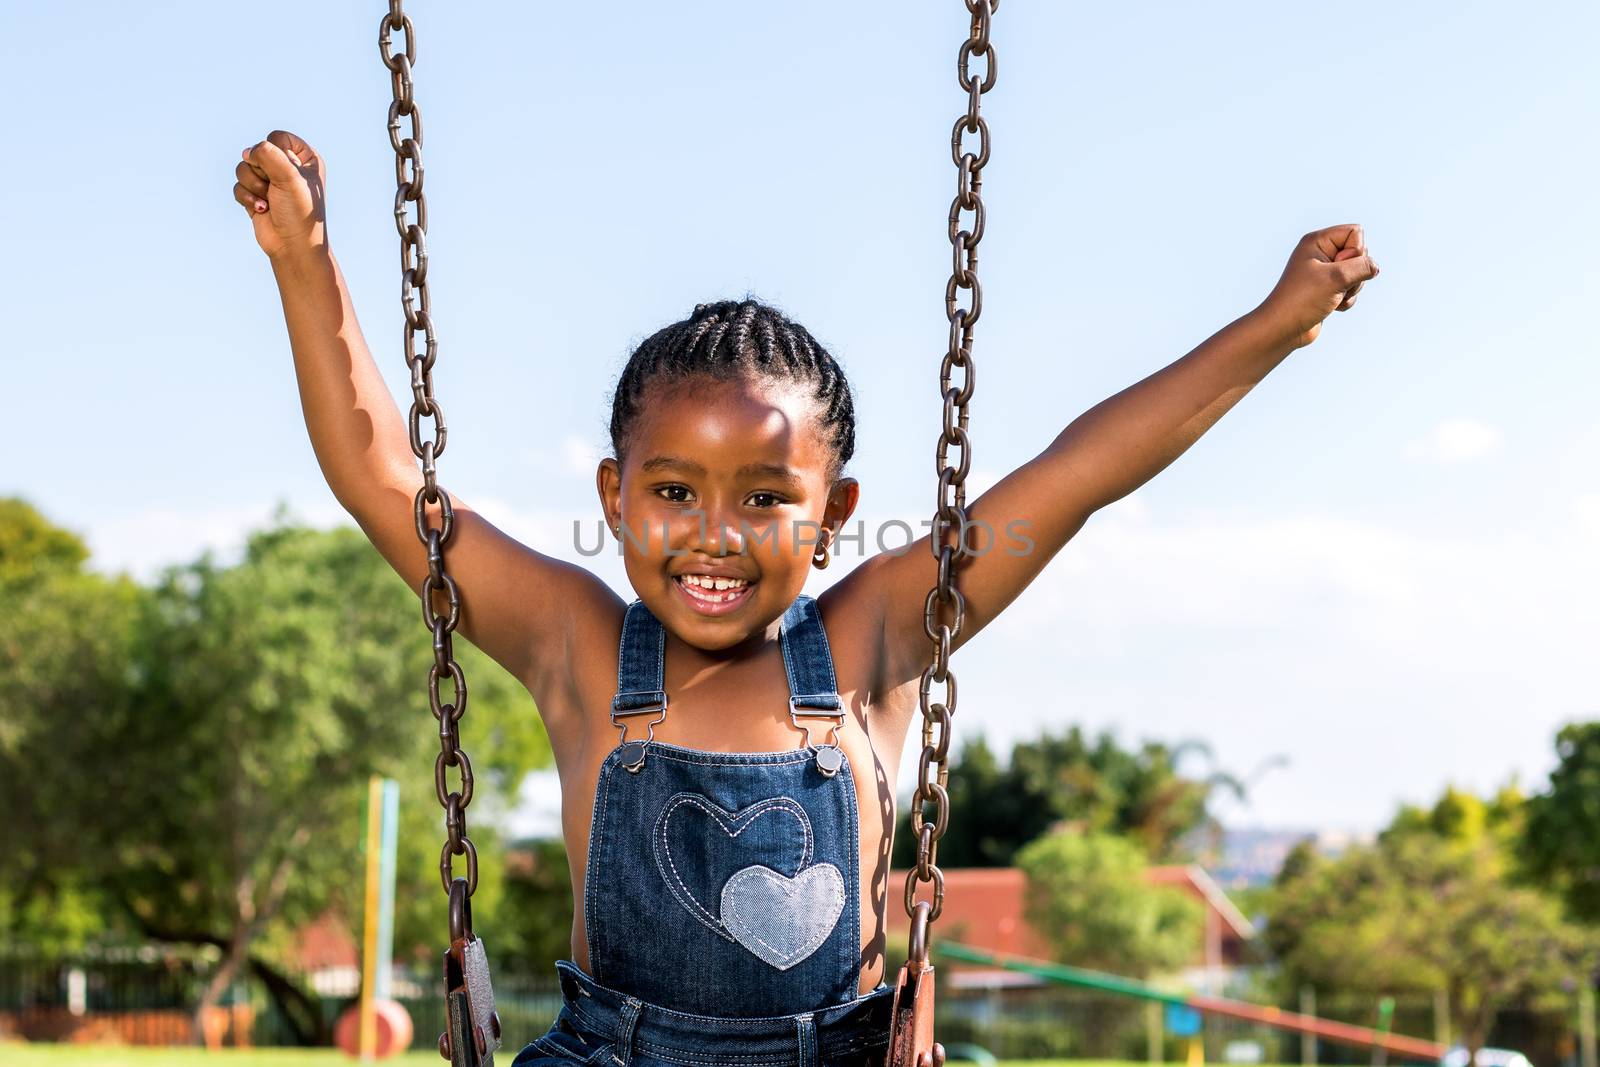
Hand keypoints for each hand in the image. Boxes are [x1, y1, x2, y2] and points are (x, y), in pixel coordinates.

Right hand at [234, 130, 326, 261]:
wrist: (293, 246)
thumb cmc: (299, 212)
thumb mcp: (290, 177)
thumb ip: (269, 154)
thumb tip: (247, 153)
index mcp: (305, 158)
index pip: (277, 137)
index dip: (275, 153)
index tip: (287, 173)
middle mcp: (287, 166)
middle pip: (256, 151)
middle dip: (261, 172)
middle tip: (275, 189)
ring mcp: (270, 181)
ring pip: (243, 167)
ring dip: (253, 186)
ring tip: (269, 201)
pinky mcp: (255, 194)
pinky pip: (238, 185)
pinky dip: (247, 197)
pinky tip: (261, 210)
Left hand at [1256, 224, 1379, 348]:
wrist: (1283, 329)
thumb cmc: (1302, 300)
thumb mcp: (1337, 278)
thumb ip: (1363, 266)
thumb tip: (1375, 267)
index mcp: (1317, 241)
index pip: (1355, 232)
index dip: (1355, 250)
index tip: (1337, 267)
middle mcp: (1320, 253)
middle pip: (1360, 253)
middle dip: (1355, 273)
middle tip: (1335, 284)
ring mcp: (1324, 272)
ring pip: (1358, 273)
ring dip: (1352, 289)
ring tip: (1332, 297)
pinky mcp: (1328, 289)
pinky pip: (1352, 289)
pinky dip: (1347, 300)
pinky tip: (1331, 307)